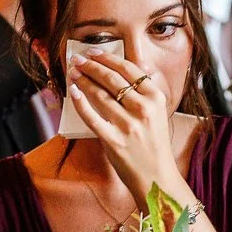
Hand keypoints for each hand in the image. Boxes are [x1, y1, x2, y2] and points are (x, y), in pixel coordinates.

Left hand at [68, 51, 183, 199]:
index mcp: (156, 98)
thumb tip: (130, 68)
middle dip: (91, 66)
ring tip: (73, 73)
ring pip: (100, 95)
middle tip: (78, 59)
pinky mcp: (114, 141)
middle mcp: (143, 109)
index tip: (94, 53)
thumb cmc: (155, 145)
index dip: (108, 58)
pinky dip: (81, 103)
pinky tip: (73, 92)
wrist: (157, 179)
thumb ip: (146, 92)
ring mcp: (128, 126)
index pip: (129, 70)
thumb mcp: (159, 113)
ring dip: (83, 81)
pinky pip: (92, 117)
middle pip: (112, 79)